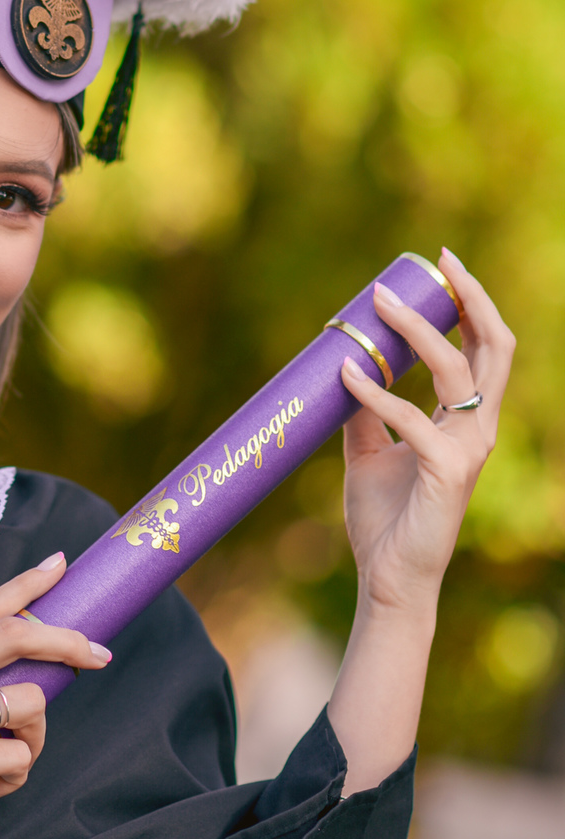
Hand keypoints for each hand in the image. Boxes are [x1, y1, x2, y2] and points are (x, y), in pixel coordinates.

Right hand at [0, 555, 108, 838]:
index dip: (28, 585)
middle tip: (97, 655)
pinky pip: (19, 756)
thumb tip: (6, 674)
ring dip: (37, 736)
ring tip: (9, 760)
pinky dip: (16, 777)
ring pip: (29, 702)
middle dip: (67, 640)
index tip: (60, 566)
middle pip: (15, 635)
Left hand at [339, 247, 514, 619]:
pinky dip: (376, 393)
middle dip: (472, 298)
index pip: (484, 349)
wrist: (387, 577)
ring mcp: (469, 449)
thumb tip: (343, 371)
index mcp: (466, 421)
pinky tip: (347, 375)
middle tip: (440, 262)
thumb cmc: (385, 519)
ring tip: (377, 304)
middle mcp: (478, 429)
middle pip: (495, 347)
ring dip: (417, 330)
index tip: (442, 266)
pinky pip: (413, 417)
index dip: (471, 304)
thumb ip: (366, 414)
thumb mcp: (368, 453)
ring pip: (457, 371)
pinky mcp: (448, 471)